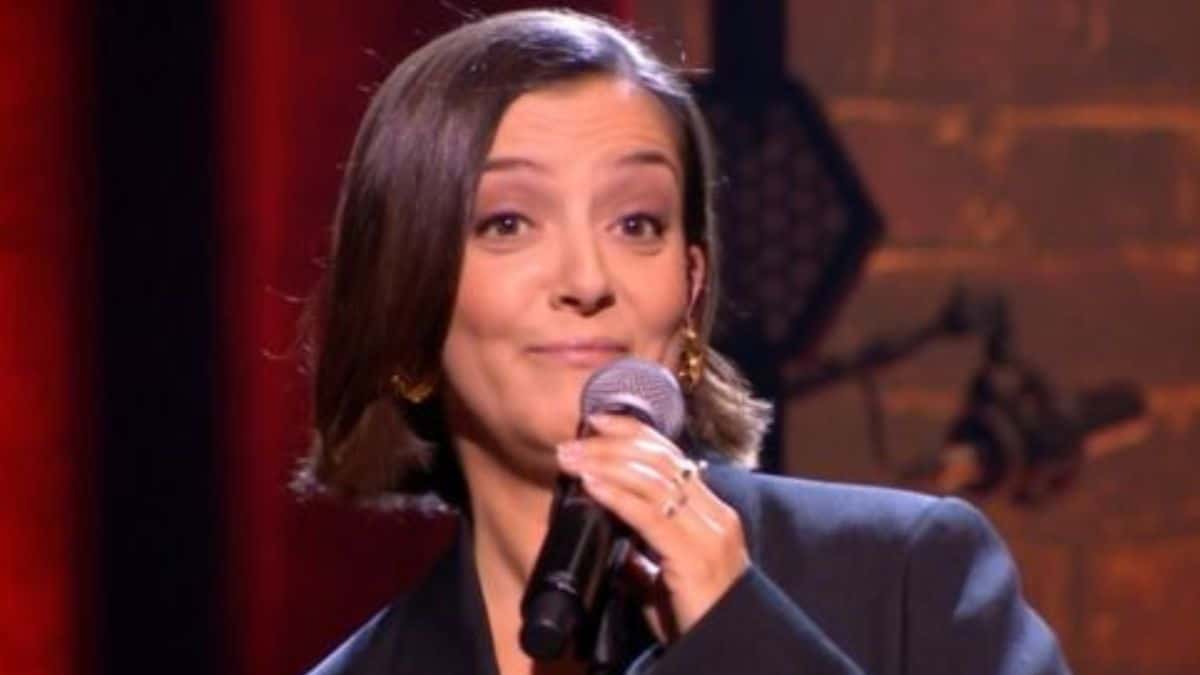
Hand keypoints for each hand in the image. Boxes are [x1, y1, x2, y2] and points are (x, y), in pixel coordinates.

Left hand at [555, 413, 749, 635]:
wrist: (724, 653)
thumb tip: (615, 539)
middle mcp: (716, 517)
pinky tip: (591, 484)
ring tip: (572, 458)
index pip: (674, 458)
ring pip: (654, 480)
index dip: (635, 433)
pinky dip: (616, 494)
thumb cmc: (696, 619)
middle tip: (572, 441)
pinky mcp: (694, 556)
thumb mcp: (668, 579)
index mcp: (713, 515)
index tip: (599, 421)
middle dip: (613, 444)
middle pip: (662, 461)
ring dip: (605, 463)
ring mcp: (709, 534)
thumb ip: (647, 554)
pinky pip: (650, 515)